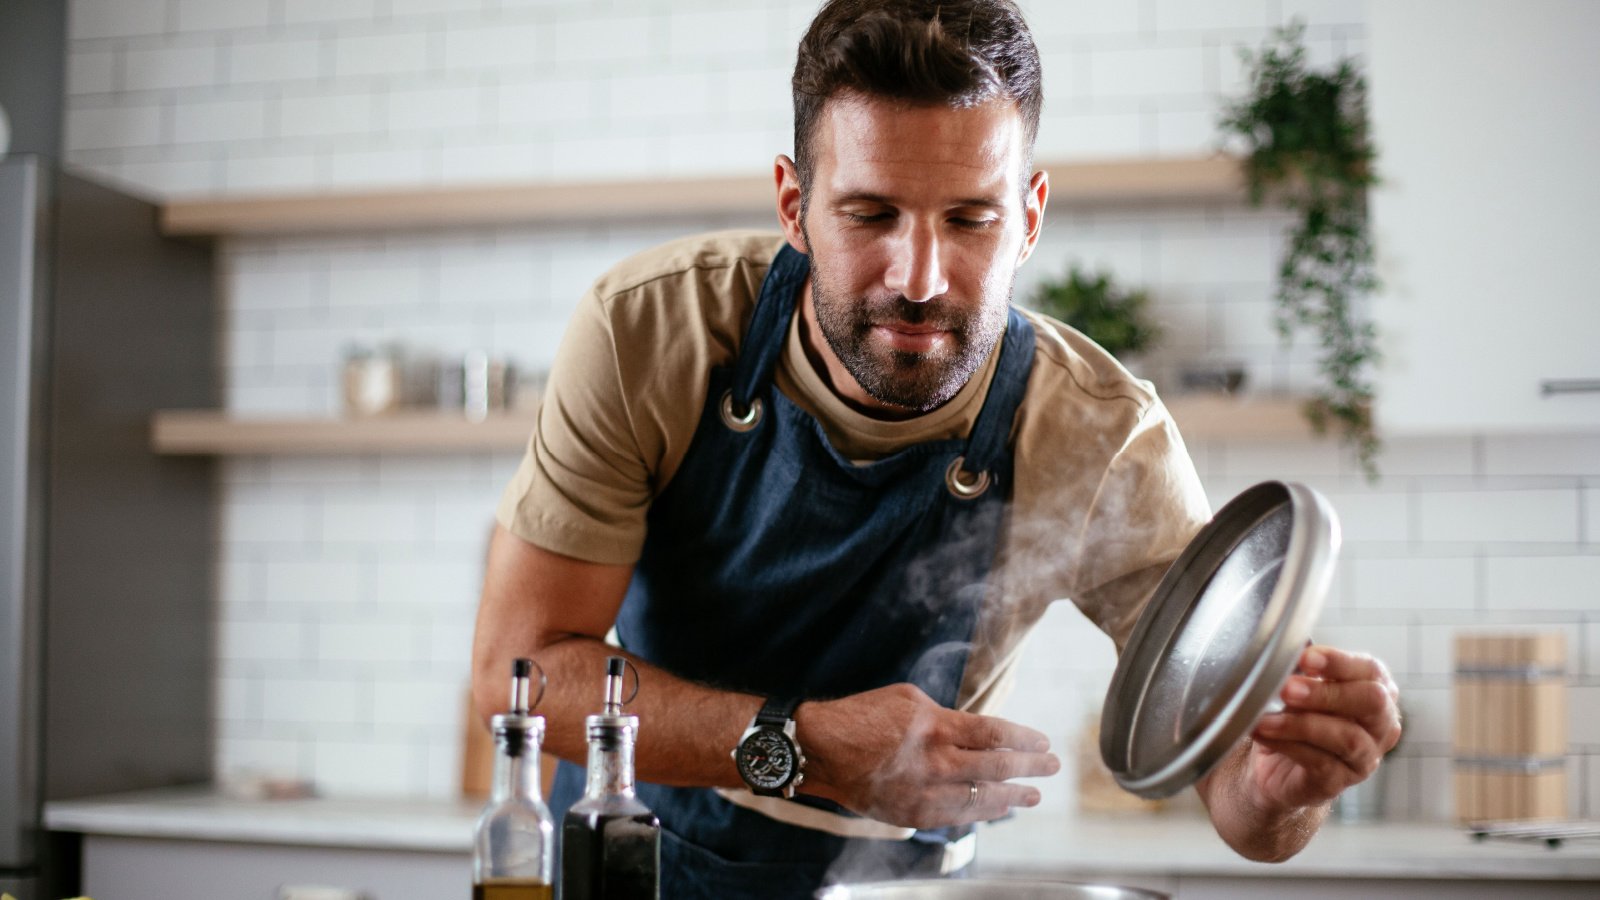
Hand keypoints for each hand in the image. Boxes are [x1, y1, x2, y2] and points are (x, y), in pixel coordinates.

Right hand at [794, 682, 1059, 829]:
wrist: (822, 750)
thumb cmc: (864, 716)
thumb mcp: (910, 699)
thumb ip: (947, 716)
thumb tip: (977, 731)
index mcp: (937, 726)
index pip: (995, 734)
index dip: (1024, 739)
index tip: (1043, 742)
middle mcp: (936, 762)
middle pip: (998, 768)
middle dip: (1031, 768)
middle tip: (1052, 767)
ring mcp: (925, 793)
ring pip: (982, 799)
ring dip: (1013, 797)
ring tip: (1032, 795)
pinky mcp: (912, 814)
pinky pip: (957, 817)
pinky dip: (981, 813)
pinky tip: (997, 809)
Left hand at [1247, 644, 1402, 813]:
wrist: (1275, 766)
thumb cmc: (1296, 716)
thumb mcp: (1301, 686)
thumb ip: (1303, 669)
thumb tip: (1289, 649)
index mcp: (1376, 691)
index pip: (1371, 671)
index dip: (1340, 662)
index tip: (1306, 657)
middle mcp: (1380, 725)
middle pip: (1371, 702)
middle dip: (1327, 692)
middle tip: (1288, 688)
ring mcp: (1364, 757)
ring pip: (1346, 737)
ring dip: (1301, 723)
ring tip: (1266, 716)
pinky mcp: (1339, 782)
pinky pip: (1319, 762)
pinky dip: (1287, 744)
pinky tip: (1263, 732)